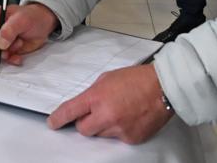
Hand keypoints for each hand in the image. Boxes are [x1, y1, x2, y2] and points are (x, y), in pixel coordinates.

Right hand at [0, 2, 56, 65]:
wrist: (44, 24)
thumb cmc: (32, 16)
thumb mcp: (22, 19)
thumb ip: (10, 29)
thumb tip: (0, 43)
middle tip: (5, 53)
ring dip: (5, 54)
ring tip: (19, 46)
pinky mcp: (6, 49)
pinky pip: (3, 58)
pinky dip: (10, 60)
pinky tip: (18, 58)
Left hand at [47, 64, 173, 143]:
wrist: (163, 88)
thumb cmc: (136, 79)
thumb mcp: (107, 78)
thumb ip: (93, 94)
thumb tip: (83, 106)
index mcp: (97, 97)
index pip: (70, 111)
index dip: (58, 119)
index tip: (53, 123)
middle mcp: (106, 115)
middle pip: (83, 129)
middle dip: (85, 123)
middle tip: (95, 113)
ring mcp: (119, 129)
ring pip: (100, 135)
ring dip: (103, 126)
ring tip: (118, 111)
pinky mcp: (131, 138)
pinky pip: (117, 138)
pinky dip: (119, 130)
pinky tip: (129, 117)